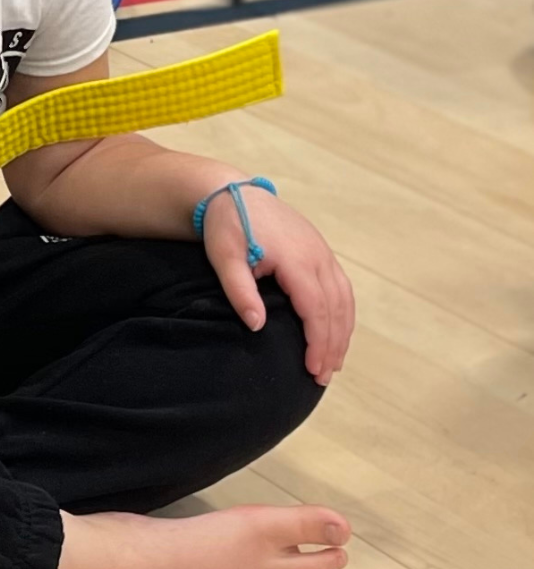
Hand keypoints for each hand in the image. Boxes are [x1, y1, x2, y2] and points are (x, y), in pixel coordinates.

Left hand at [201, 186, 354, 384]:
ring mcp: (322, 252)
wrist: (231, 192)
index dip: (317, 342)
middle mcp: (317, 255)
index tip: (312, 369)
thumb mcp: (224, 257)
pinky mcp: (320, 251)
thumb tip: (257, 325)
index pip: (316, 308)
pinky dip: (342, 314)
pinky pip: (341, 288)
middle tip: (323, 376)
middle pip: (336, 308)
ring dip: (342, 332)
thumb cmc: (226, 225)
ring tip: (333, 362)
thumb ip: (239, 290)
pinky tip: (336, 332)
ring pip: (344, 299)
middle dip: (332, 345)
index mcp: (296, 259)